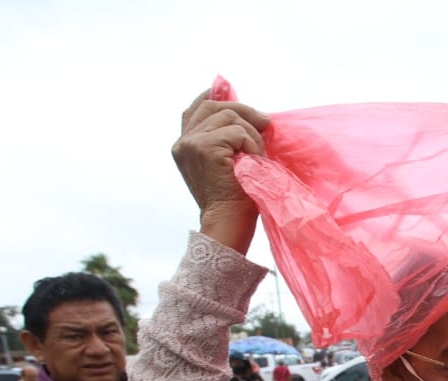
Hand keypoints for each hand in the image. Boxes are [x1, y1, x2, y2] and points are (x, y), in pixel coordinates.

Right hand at [172, 89, 270, 252]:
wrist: (230, 221)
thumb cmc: (235, 197)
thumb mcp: (228, 162)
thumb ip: (227, 138)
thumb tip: (252, 114)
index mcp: (183, 145)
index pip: (196, 109)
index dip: (214, 96)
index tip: (231, 92)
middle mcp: (182, 142)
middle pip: (213, 106)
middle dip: (243, 110)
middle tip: (266, 123)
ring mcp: (191, 143)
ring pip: (229, 117)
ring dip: (251, 134)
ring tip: (257, 156)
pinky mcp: (205, 147)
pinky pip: (238, 132)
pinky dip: (252, 144)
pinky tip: (253, 162)